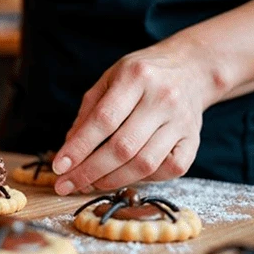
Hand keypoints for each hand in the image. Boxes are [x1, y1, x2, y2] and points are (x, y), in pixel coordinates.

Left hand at [52, 41, 222, 194]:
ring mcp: (182, 121)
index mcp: (136, 77)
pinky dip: (144, 179)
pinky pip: (168, 170)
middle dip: (89, 171)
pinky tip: (126, 175)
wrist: (191, 69)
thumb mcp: (109, 80)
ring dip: (112, 180)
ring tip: (90, 184)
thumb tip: (69, 153)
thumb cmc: (141, 77)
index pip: (104, 119)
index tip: (59, 167)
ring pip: (145, 164)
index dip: (79, 147)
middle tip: (66, 184)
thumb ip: (87, 114)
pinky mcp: (194, 140)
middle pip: (123, 147)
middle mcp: (163, 98)